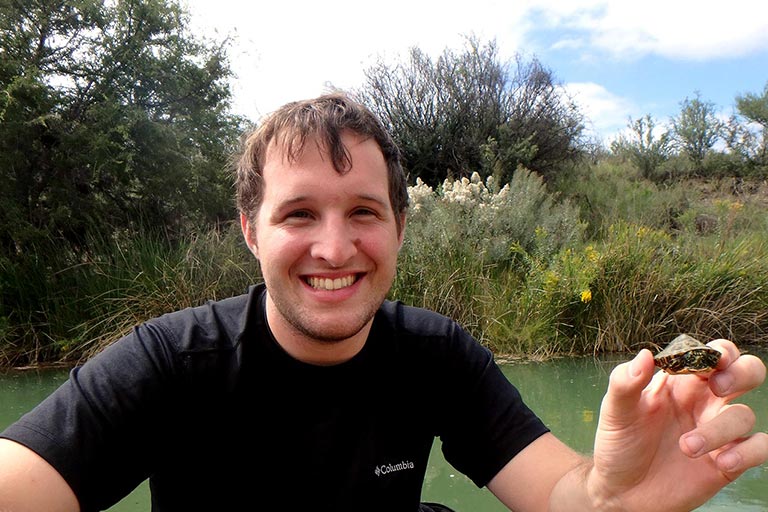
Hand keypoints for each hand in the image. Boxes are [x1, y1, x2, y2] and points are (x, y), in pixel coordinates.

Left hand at [588, 339, 767, 510]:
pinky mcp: (728, 461)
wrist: (621, 492)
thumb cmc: (619, 444)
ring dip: (720, 429)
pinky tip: (722, 463)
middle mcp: (703, 402)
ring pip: (745, 415)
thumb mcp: (614, 411)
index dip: (717, 351)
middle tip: (719, 386)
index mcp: (679, 382)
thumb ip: (625, 382)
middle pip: (745, 372)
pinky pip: (759, 448)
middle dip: (742, 372)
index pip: (710, 354)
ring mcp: (718, 430)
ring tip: (687, 446)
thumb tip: (645, 355)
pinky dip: (748, 453)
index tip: (709, 359)